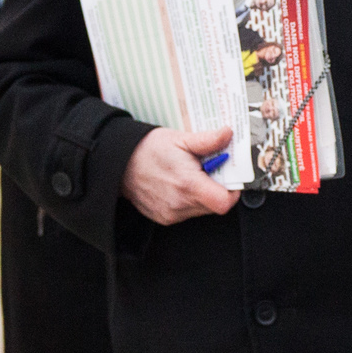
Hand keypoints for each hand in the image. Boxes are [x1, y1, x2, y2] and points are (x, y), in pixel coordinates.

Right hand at [121, 126, 237, 224]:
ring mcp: (171, 214)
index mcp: (187, 184)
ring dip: (202, 194)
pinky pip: (187, 213)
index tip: (230, 177)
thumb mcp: (179, 139)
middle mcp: (179, 204)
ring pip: (201, 209)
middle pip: (214, 205)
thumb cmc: (146, 150)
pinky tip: (178, 185)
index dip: (233, 191)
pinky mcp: (164, 218)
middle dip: (217, 188)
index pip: (224, 202)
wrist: (118, 163)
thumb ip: (207, 140)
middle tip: (207, 170)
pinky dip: (188, 200)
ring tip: (190, 176)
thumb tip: (228, 135)